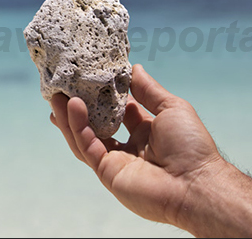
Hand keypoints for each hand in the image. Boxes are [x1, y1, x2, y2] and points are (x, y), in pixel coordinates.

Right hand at [50, 64, 225, 227]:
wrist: (195, 183)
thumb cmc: (191, 146)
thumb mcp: (171, 108)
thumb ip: (148, 90)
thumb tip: (134, 68)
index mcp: (144, 132)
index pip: (116, 110)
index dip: (102, 95)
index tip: (88, 78)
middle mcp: (128, 147)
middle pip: (95, 124)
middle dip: (77, 108)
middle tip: (61, 88)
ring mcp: (115, 161)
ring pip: (85, 136)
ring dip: (70, 116)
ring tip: (56, 95)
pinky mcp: (106, 172)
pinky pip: (87, 147)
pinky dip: (78, 127)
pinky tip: (73, 107)